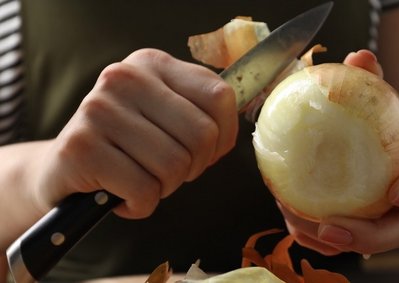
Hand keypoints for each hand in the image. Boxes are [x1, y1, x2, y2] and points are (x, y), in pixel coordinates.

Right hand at [32, 49, 237, 218]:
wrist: (60, 170)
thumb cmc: (126, 147)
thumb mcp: (165, 117)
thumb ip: (201, 114)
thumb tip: (229, 134)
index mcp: (152, 63)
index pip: (219, 97)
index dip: (224, 136)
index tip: (203, 152)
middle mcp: (124, 77)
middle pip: (202, 135)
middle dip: (193, 167)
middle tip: (167, 172)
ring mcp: (98, 109)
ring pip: (175, 165)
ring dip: (165, 188)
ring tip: (141, 180)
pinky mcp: (80, 147)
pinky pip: (143, 190)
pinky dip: (141, 205)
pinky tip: (122, 196)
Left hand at [278, 50, 398, 255]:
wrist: (333, 139)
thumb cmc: (357, 118)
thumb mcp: (362, 96)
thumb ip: (365, 78)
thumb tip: (360, 56)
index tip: (397, 192)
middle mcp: (398, 201)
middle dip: (373, 237)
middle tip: (336, 225)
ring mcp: (376, 220)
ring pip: (367, 245)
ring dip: (336, 241)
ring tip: (305, 224)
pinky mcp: (349, 231)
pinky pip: (334, 243)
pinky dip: (313, 235)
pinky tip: (293, 219)